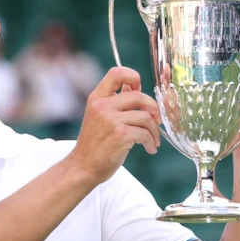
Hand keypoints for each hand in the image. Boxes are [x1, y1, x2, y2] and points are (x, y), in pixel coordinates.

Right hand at [68, 66, 161, 183]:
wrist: (83, 167)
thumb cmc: (93, 144)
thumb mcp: (99, 117)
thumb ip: (115, 102)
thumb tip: (135, 88)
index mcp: (96, 98)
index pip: (116, 73)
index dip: (133, 77)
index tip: (138, 89)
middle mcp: (102, 106)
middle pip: (139, 95)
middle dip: (153, 109)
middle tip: (156, 120)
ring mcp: (110, 120)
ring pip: (145, 116)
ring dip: (153, 130)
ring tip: (152, 140)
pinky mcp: (120, 135)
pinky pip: (145, 133)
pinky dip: (151, 141)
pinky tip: (149, 148)